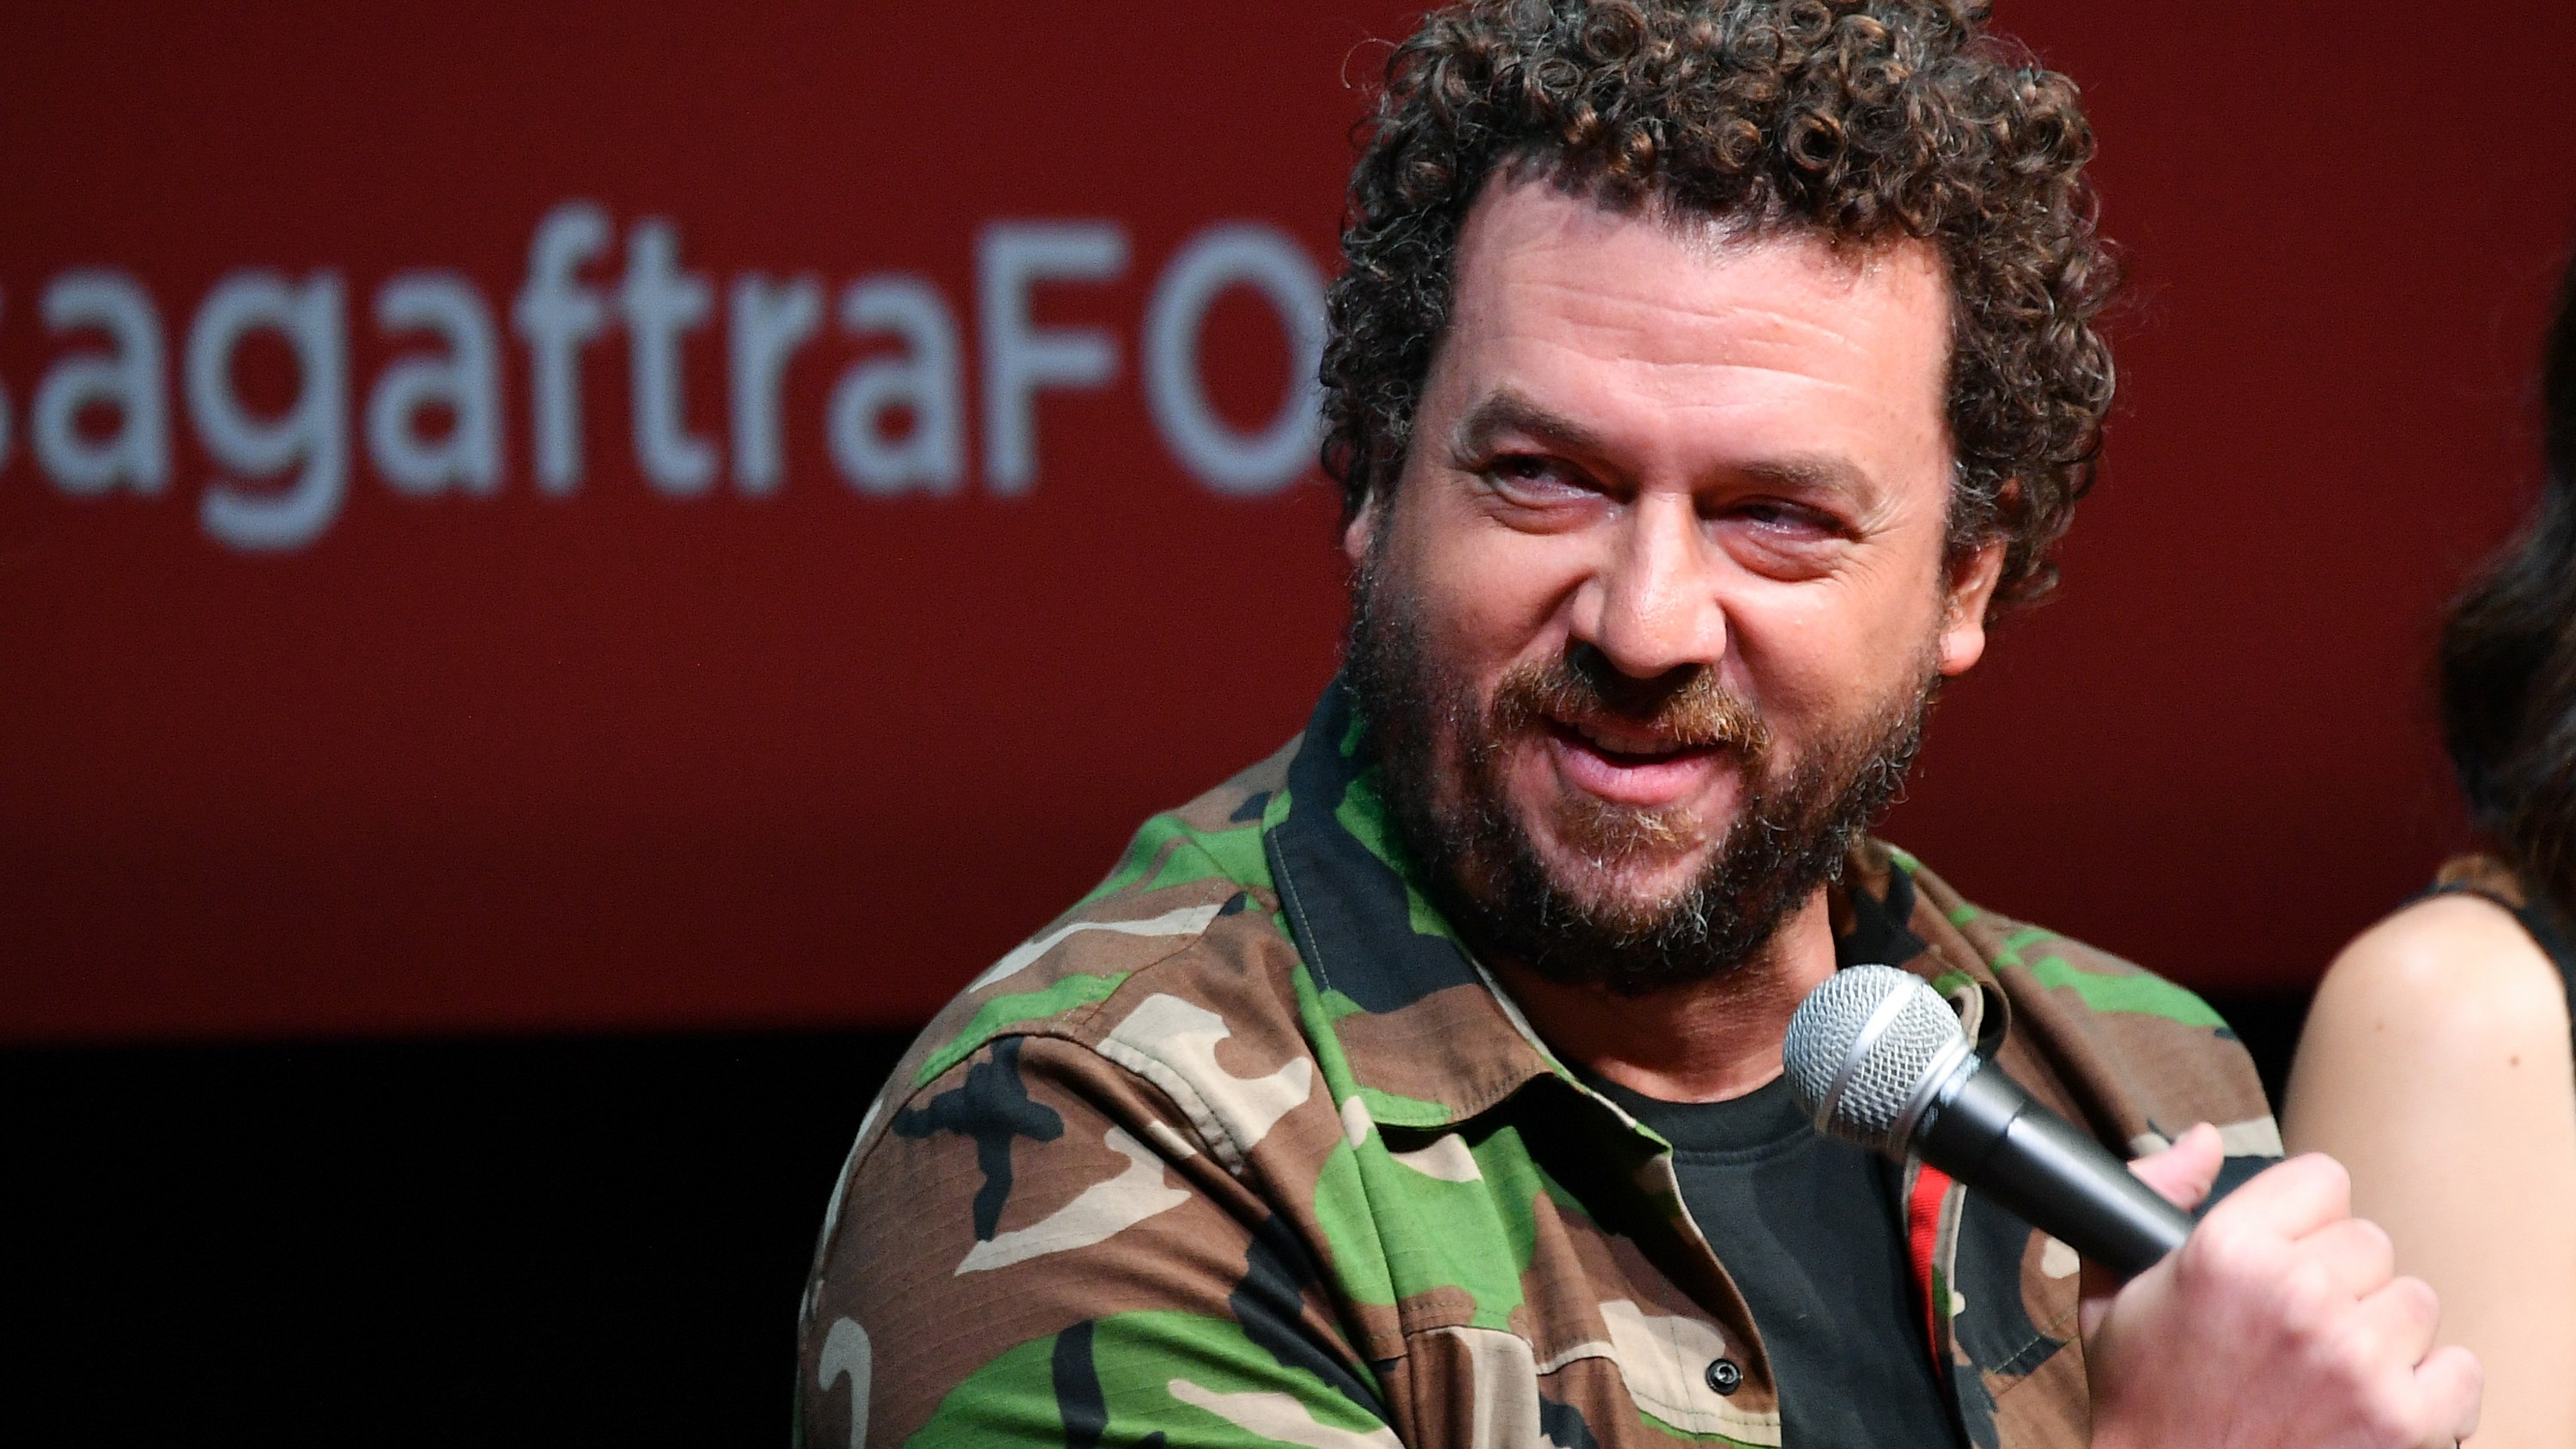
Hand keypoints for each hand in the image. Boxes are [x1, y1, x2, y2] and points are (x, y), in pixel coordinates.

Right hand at [2081, 1123, 2481, 1448]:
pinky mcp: (2402, 1419)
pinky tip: (2374, 1402)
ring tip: (2332, 1369)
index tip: (2286, 1257)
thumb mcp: (2112, 1290)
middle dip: (2341, 1281)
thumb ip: (2153, 1194)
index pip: (2322, 1180)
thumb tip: (2205, 1139)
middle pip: (2372, 1242)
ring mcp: (2356, 1359)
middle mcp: (2296, 1293)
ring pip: (2416, 1302)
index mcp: (2227, 1250)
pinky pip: (2459, 1370)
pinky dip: (2430, 1390)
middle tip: (2299, 1328)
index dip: (2303, 1220)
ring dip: (2382, 1334)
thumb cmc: (2146, 1401)